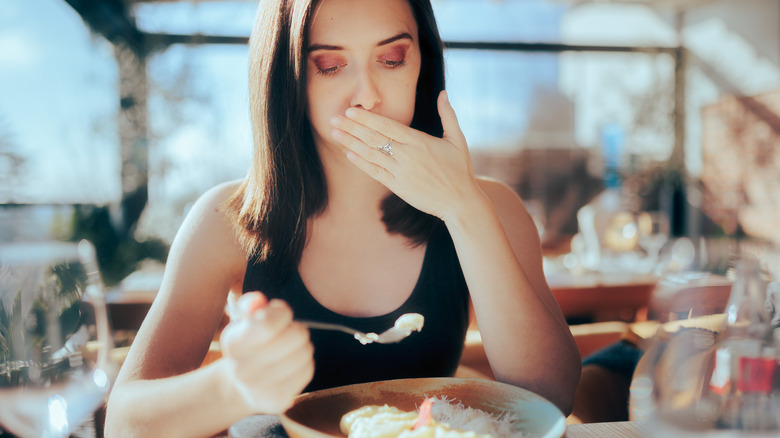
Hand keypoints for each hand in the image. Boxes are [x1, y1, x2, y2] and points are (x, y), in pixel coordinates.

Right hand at [219, 292, 313, 414]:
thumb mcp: (244, 321)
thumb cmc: (249, 344)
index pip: (269, 323)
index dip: (282, 312)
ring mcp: (260, 388)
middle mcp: (243, 369)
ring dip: (302, 345)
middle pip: (296, 335)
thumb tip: (257, 301)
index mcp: (233, 344)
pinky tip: (292, 364)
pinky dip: (304, 362)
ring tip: (290, 348)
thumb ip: (250, 304)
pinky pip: (307, 370)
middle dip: (296, 329)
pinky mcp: (278, 400)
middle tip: (287, 333)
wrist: (242, 386)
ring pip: (305, 352)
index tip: (278, 315)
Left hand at [330, 90, 481, 221]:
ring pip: (371, 154)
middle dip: (352, 127)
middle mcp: (407, 155)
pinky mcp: (398, 187)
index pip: (387, 126)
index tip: (351, 111)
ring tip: (335, 133)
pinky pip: (376, 172)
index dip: (367, 118)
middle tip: (333, 118)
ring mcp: (401, 171)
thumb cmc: (460, 170)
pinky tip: (349, 154)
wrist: (460, 202)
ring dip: (351, 143)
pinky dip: (362, 163)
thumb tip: (443, 93)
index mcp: (419, 141)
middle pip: (374, 138)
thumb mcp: (457, 139)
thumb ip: (448, 115)